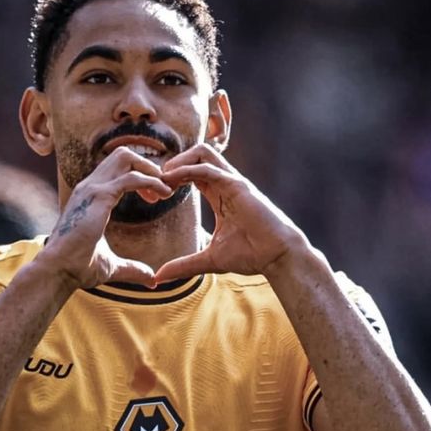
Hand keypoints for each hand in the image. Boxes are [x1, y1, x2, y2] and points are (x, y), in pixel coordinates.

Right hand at [40, 147, 172, 288]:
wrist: (58, 271)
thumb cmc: (77, 268)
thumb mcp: (111, 265)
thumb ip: (132, 268)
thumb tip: (151, 279)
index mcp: (90, 195)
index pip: (117, 168)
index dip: (141, 176)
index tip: (155, 197)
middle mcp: (90, 186)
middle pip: (122, 155)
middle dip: (147, 166)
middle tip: (163, 189)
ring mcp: (92, 189)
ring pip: (126, 157)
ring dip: (150, 170)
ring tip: (165, 190)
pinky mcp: (99, 197)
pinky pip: (131, 178)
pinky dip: (151, 182)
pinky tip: (162, 195)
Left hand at [156, 143, 308, 281]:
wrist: (277, 257)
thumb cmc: (251, 255)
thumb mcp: (209, 259)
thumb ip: (184, 265)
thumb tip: (159, 277)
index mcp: (219, 194)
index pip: (192, 172)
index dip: (171, 176)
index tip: (154, 192)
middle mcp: (225, 183)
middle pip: (196, 155)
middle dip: (172, 163)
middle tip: (153, 181)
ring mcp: (232, 182)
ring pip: (203, 153)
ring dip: (179, 160)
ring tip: (162, 177)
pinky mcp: (238, 186)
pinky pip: (209, 169)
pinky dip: (188, 170)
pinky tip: (172, 180)